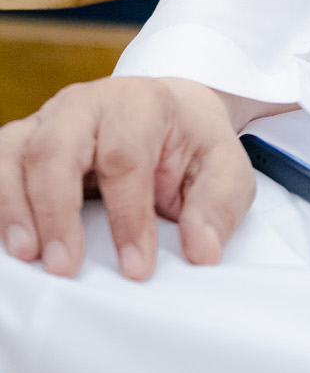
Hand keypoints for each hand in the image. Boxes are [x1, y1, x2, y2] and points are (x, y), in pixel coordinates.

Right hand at [0, 77, 271, 279]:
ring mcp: (50, 118)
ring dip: (15, 207)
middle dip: (57, 209)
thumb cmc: (192, 145)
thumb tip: (202, 251)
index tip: (136, 268)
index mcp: (142, 104)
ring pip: (16, 153)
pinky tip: (9, 240)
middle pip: (58, 147)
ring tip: (27, 255)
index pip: (126, 158)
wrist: (168, 111)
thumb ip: (217, 206)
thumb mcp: (225, 169)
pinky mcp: (24, 139)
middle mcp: (88, 104)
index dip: (129, 216)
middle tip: (64, 266)